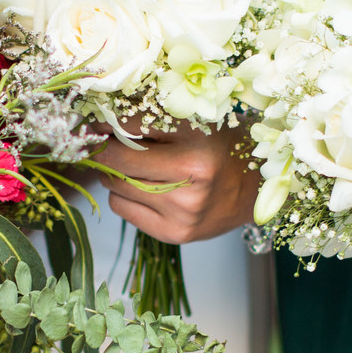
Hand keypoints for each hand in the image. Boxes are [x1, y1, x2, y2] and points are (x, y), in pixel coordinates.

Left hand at [92, 125, 260, 243]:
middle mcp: (191, 181)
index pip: (130, 127)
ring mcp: (182, 212)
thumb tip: (97, 123)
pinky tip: (147, 187)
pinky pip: (122, 208)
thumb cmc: (222, 145)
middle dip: (105, 149)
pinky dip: (125, 195)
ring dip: (116, 172)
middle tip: (109, 142)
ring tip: (140, 166)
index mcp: (197, 144)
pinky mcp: (174, 234)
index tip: (95, 120)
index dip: (104, 122)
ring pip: (114, 185)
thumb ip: (150, 119)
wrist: (256, 187)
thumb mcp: (195, 120)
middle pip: (116, 161)